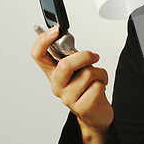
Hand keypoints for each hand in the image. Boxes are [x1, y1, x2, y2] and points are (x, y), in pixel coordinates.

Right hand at [30, 26, 113, 143]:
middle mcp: (57, 85)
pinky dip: (104, 83)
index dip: (43, 40)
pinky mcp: (82, 107)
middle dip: (84, 56)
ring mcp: (68, 98)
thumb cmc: (87, 87)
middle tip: (93, 57)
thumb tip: (66, 39)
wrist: (96, 113)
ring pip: (87, 74)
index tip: (56, 30)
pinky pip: (97, 87)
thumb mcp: (78, 68)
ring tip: (98, 78)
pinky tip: (100, 88)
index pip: (38, 55)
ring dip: (100, 72)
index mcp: (53, 73)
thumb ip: (72, 56)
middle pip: (65, 65)